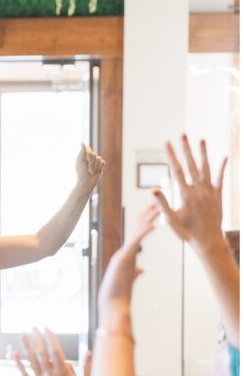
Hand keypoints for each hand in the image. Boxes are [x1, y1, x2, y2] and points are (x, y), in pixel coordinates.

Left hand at [13, 329, 88, 375]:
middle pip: (41, 353)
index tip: (46, 328)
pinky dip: (19, 363)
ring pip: (31, 361)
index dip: (50, 338)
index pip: (54, 351)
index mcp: (63, 373)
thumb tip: (90, 351)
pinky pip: (24, 374)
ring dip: (26, 346)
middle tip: (33, 327)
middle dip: (37, 338)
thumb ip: (89, 368)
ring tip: (22, 334)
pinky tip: (14, 353)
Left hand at [74, 143, 104, 187]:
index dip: (88, 154)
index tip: (86, 159)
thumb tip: (82, 142)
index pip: (88, 149)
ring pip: (99, 158)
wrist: (87, 182)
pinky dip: (99, 167)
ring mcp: (95, 162)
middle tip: (88, 168)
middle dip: (91, 161)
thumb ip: (82, 152)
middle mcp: (89, 159)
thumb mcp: (81, 161)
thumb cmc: (81, 172)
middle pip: (94, 154)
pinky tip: (96, 171)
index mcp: (83, 157)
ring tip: (91, 171)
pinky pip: (103, 162)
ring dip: (95, 165)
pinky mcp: (100, 166)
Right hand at [97, 205, 158, 317]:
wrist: (112, 307)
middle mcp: (123, 253)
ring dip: (148, 219)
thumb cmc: (118, 297)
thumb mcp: (129, 281)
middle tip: (156, 202)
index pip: (135, 236)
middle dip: (146, 216)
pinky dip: (144, 233)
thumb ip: (135, 273)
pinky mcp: (123, 260)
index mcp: (125, 257)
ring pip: (136, 233)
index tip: (153, 213)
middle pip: (135, 230)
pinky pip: (136, 244)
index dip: (144, 224)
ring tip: (157, 207)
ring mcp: (122, 256)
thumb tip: (141, 269)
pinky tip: (154, 225)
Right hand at [153, 135, 227, 250]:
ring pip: (206, 168)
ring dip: (202, 153)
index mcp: (185, 195)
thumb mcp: (170, 219)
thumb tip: (153, 190)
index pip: (176, 171)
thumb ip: (163, 203)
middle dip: (186, 149)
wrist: (208, 241)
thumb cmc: (187, 232)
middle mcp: (199, 190)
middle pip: (191, 165)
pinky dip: (221, 167)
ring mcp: (210, 191)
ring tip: (200, 139)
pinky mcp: (218, 195)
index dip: (171, 156)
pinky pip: (220, 178)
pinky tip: (222, 155)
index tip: (166, 143)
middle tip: (182, 135)